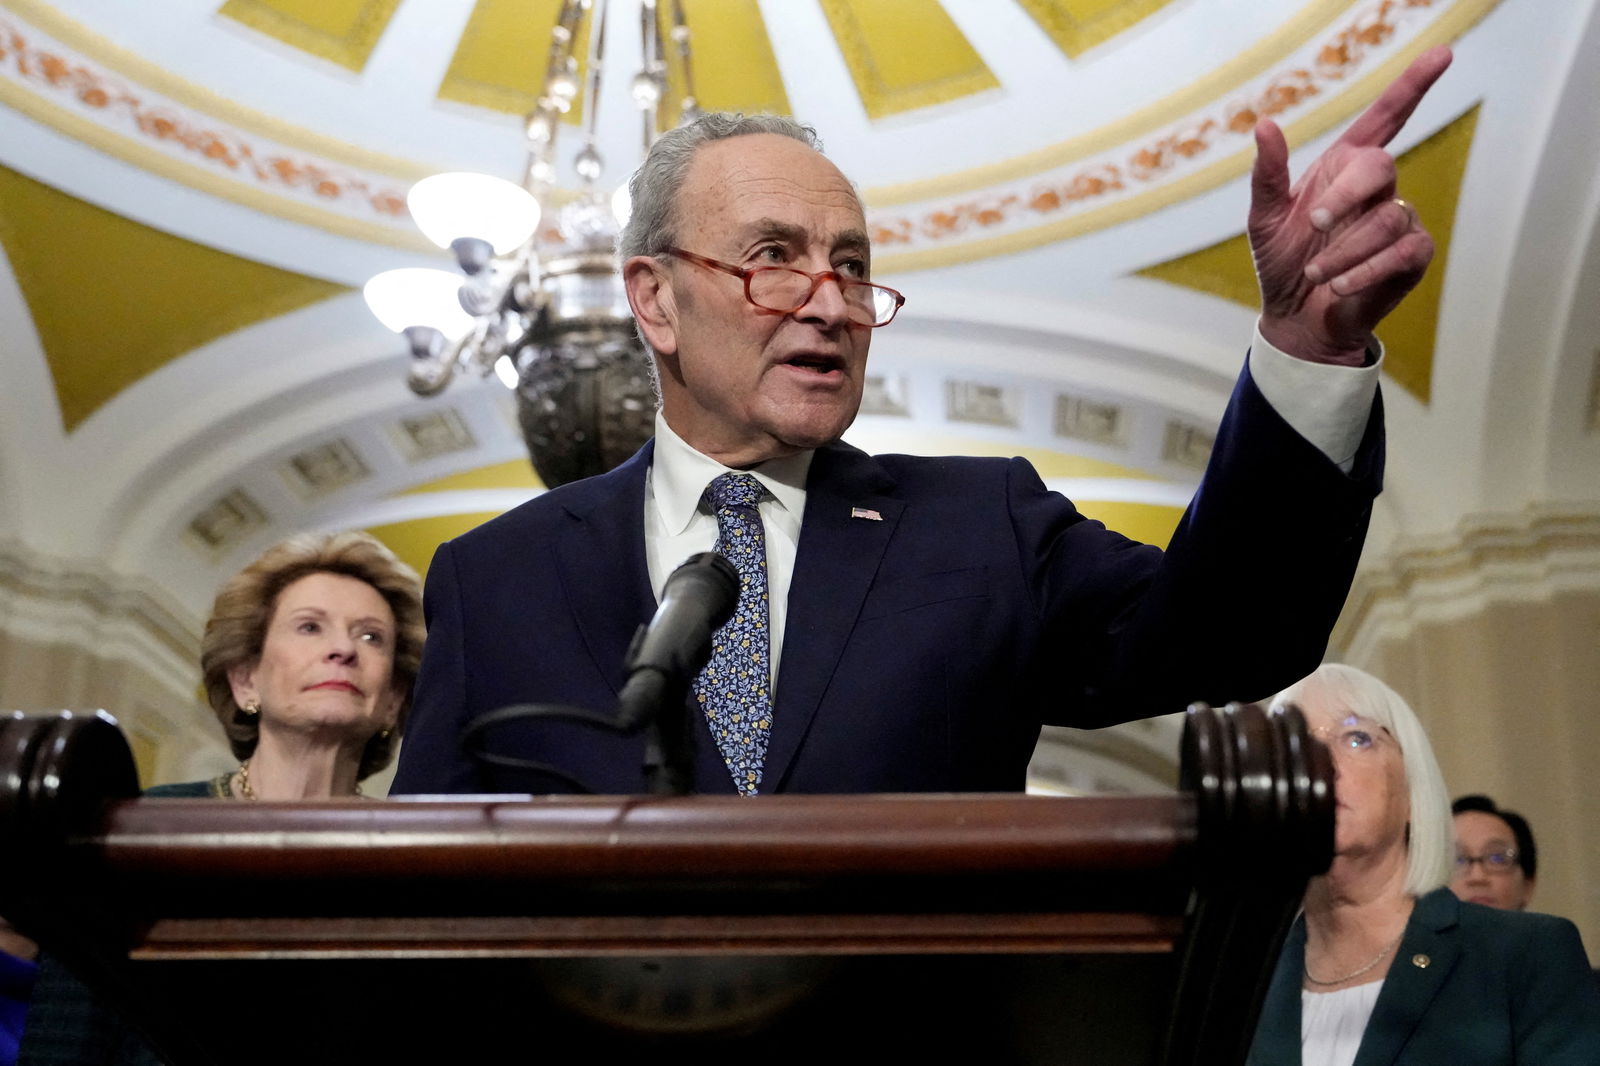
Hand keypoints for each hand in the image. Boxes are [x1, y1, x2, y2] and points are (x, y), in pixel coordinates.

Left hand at [1250, 46, 1452, 363]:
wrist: (1296, 318)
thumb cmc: (1284, 262)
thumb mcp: (1265, 219)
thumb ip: (1267, 174)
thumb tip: (1264, 123)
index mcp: (1344, 167)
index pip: (1385, 117)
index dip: (1413, 85)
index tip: (1442, 54)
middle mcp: (1377, 188)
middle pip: (1380, 166)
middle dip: (1343, 197)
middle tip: (1312, 224)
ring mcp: (1400, 219)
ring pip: (1385, 218)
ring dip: (1343, 250)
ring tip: (1316, 273)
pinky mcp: (1412, 255)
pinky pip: (1400, 251)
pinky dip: (1363, 271)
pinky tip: (1339, 287)